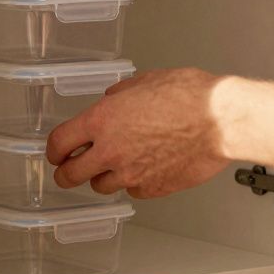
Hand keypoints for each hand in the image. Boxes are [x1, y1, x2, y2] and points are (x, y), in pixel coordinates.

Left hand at [46, 68, 229, 198]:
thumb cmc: (189, 96)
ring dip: (102, 178)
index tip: (55, 153)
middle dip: (66, 173)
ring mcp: (131, 174)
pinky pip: (132, 192)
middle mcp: (110, 151)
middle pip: (70, 175)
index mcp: (102, 121)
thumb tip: (112, 100)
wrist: (220, 120)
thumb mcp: (145, 82)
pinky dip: (133, 184)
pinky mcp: (153, 189)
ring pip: (101, 186)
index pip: (58, 143)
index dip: (53, 150)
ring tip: (114, 167)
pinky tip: (144, 170)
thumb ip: (120, 95)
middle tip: (70, 170)